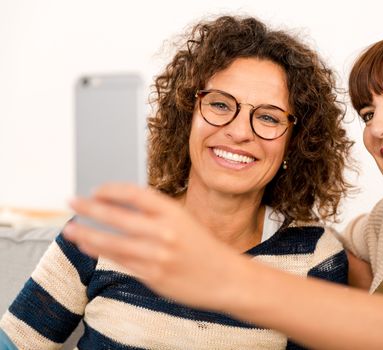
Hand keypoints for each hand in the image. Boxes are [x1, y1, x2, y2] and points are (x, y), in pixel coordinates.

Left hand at [63, 183, 243, 309]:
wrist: (227, 278)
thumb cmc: (205, 249)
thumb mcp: (185, 222)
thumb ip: (156, 217)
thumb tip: (119, 209)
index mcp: (174, 213)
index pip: (135, 194)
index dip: (111, 190)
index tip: (96, 190)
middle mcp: (165, 232)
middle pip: (117, 216)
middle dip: (89, 208)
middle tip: (71, 202)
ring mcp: (158, 255)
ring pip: (112, 242)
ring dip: (87, 234)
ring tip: (70, 229)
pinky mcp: (154, 276)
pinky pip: (121, 261)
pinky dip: (101, 253)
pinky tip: (89, 247)